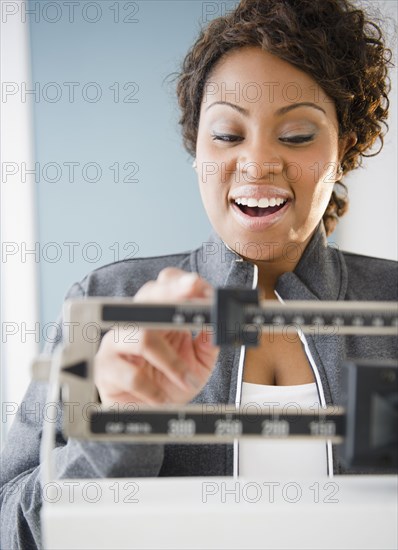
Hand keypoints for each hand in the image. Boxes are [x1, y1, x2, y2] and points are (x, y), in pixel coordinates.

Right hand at [94, 268, 219, 406]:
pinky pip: (130, 374)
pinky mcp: (105, 369)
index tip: (200, 286)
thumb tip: (218, 322)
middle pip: (149, 296)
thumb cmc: (169, 384)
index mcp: (159, 317)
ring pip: (142, 337)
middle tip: (193, 293)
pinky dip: (152, 389)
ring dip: (171, 361)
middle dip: (172, 292)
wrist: (148, 414)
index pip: (165, 287)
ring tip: (187, 380)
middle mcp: (136, 324)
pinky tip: (162, 398)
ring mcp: (117, 343)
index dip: (181, 283)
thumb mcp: (198, 362)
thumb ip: (208, 341)